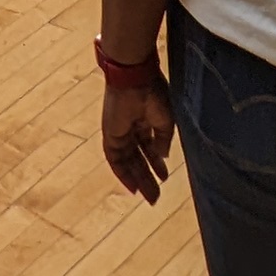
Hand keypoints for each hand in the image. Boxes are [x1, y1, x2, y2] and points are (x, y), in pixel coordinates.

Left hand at [103, 75, 175, 201]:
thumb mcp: (166, 120)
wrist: (135, 79)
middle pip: (139, 158)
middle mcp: (132, 128)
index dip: (157, 163)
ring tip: (150, 196)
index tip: (164, 178)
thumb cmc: (153, 93)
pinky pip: (115, 159)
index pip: (150, 147)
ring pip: (129, 162)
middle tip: (156, 196)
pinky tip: (133, 187)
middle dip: (148, 176)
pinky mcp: (110, 135)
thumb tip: (163, 155)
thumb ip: (163, 139)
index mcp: (146, 120)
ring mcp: (120, 132)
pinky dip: (123, 174)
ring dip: (139, 179)